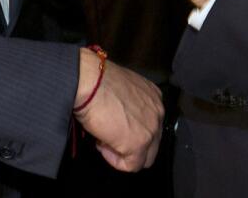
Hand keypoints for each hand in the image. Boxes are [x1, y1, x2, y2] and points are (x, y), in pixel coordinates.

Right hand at [74, 49, 162, 170]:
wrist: (90, 83)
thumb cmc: (97, 82)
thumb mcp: (121, 90)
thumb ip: (128, 105)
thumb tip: (120, 120)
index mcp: (153, 96)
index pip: (150, 125)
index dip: (130, 130)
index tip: (114, 127)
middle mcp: (157, 112)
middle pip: (152, 143)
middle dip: (130, 145)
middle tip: (109, 137)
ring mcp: (151, 129)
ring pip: (144, 158)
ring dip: (123, 153)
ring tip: (104, 139)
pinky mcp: (139, 144)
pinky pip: (131, 165)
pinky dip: (115, 160)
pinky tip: (103, 145)